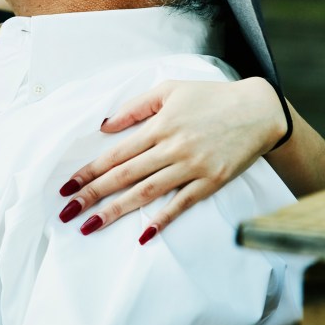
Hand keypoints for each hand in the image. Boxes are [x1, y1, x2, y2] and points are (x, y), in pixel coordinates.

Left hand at [56, 78, 286, 242]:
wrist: (258, 110)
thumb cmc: (210, 98)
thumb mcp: (170, 90)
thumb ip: (135, 107)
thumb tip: (105, 126)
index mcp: (159, 125)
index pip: (116, 154)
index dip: (89, 171)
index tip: (67, 186)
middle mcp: (172, 147)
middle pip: (124, 176)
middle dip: (93, 195)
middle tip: (67, 212)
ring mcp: (192, 167)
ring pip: (146, 192)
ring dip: (116, 211)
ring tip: (91, 225)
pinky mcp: (211, 182)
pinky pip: (182, 203)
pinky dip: (162, 219)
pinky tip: (144, 235)